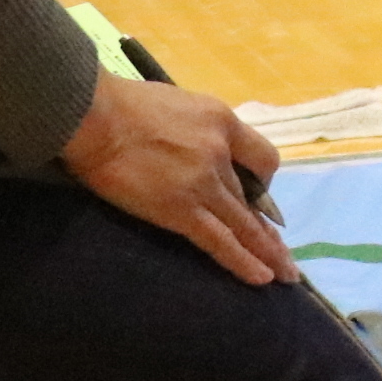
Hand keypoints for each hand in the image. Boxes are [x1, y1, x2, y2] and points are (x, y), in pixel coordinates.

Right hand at [60, 75, 294, 285]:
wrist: (95, 116)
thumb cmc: (123, 105)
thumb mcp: (180, 103)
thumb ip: (196, 128)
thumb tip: (193, 147)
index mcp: (223, 121)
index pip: (261, 156)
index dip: (262, 180)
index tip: (256, 195)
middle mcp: (222, 152)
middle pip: (255, 197)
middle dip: (270, 230)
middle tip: (286, 256)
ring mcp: (205, 183)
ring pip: (245, 224)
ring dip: (269, 253)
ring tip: (286, 276)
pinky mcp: (181, 210)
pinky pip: (220, 241)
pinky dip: (243, 261)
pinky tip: (260, 278)